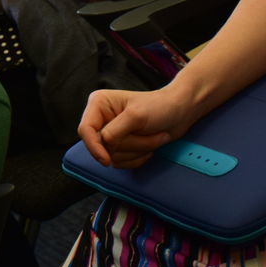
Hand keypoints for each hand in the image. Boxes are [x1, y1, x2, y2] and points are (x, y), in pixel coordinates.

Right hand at [78, 84, 194, 167]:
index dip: (94, 146)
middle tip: (150, 134)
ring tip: (154, 137)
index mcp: (98, 104)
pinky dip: (138, 158)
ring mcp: (110, 133)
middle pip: (102, 146)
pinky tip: (150, 146)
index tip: (106, 161)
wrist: (180, 114)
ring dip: (137, 151)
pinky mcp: (120, 146)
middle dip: (130, 145)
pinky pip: (121, 162)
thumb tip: (103, 145)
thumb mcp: (136, 116)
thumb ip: (115, 131)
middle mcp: (100, 119)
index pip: (86, 130)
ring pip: (113, 156)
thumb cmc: (160, 107)